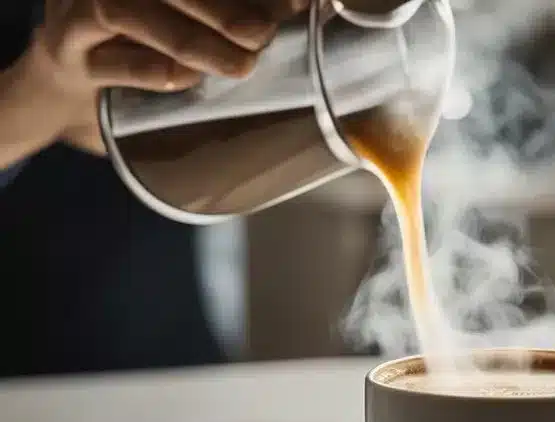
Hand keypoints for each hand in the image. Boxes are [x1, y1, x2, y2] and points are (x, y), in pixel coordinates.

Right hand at [16, 0, 307, 153]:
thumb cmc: (139, 51)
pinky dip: (144, 68)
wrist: (62, 87)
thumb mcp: (184, 27)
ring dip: (189, 38)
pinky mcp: (65, 53)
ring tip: (240, 64)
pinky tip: (182, 79)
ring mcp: (80, 11)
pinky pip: (102, 59)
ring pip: (128, 12)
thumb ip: (231, 21)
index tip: (292, 5)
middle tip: (263, 33)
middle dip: (219, 7)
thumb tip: (298, 13)